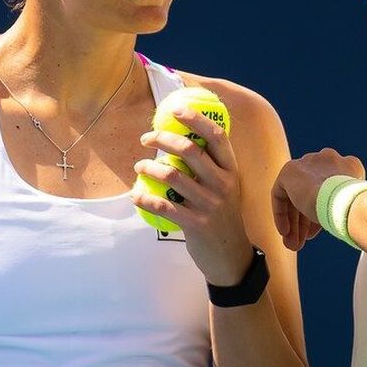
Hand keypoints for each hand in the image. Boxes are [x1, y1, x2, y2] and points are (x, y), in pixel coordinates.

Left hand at [132, 106, 252, 286]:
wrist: (231, 257)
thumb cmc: (222, 215)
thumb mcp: (226, 189)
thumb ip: (210, 168)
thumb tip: (180, 140)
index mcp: (231, 171)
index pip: (216, 137)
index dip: (196, 119)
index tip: (177, 109)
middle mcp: (223, 185)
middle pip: (190, 151)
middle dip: (163, 139)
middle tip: (146, 139)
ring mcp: (210, 205)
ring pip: (172, 176)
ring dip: (148, 167)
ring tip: (139, 166)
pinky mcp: (196, 225)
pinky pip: (164, 206)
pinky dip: (145, 199)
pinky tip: (135, 196)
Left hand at [271, 148, 364, 250]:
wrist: (345, 201)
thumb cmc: (354, 211)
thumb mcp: (351, 208)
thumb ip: (338, 208)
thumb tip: (325, 223)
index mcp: (347, 166)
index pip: (330, 189)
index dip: (322, 212)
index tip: (320, 230)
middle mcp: (328, 159)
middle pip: (311, 192)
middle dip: (306, 220)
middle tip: (302, 241)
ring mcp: (308, 163)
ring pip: (296, 196)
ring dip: (294, 223)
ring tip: (293, 244)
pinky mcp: (291, 171)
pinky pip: (281, 194)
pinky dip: (282, 214)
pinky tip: (285, 232)